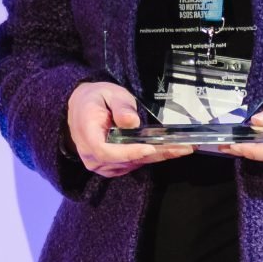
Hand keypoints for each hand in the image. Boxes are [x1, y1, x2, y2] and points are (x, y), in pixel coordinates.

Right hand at [66, 81, 191, 177]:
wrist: (80, 108)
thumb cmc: (96, 98)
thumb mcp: (109, 93)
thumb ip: (120, 106)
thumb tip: (132, 121)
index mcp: (87, 134)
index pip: (105, 151)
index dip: (129, 152)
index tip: (150, 147)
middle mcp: (91, 155)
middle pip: (124, 161)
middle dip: (156, 154)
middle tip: (182, 148)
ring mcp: (99, 164)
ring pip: (130, 165)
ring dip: (156, 157)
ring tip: (181, 148)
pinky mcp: (108, 167)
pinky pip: (130, 166)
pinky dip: (148, 158)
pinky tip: (166, 150)